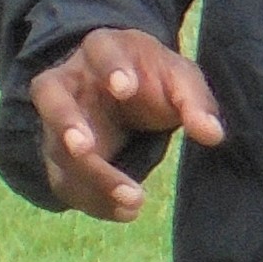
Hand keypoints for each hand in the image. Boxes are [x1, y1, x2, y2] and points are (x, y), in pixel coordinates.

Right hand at [27, 27, 222, 220]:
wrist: (126, 92)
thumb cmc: (153, 78)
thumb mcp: (180, 80)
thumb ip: (195, 102)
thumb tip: (212, 134)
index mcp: (103, 49)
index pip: (99, 50)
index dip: (109, 68)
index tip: (125, 89)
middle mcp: (69, 82)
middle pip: (51, 96)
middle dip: (64, 122)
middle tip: (85, 148)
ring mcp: (56, 120)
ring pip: (55, 147)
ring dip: (87, 176)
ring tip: (131, 201)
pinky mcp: (58, 154)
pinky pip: (65, 180)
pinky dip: (93, 200)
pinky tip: (125, 212)